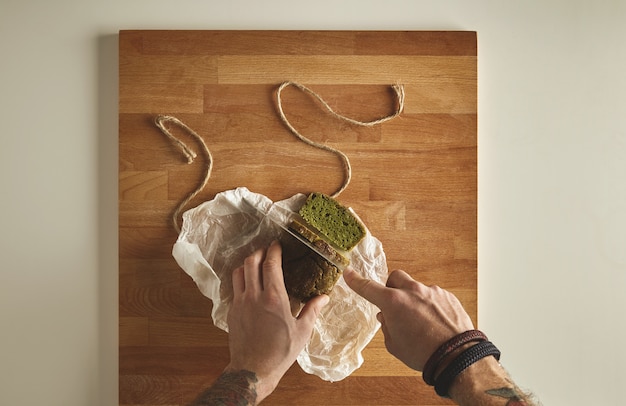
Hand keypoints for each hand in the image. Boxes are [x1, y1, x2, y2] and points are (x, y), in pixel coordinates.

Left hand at [226, 240, 329, 400]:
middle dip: (259, 252)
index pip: (271, 264)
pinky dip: (241, 278)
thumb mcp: (302, 331)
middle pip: (251, 262)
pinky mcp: (232, 311)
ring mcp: (240, 303)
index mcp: (274, 298)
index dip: (274, 250)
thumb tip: (324, 297)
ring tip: (256, 263)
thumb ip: (312, 310)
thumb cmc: (280, 352)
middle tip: (267, 250)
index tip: (278, 245)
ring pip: (239, 272)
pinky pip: (234, 287)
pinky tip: (249, 283)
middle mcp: (254, 296)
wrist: (253, 370)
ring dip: (247, 263)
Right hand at [343, 268, 473, 371]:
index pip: (368, 287)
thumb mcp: (395, 344)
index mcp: (393, 302)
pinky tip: (435, 323)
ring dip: (414, 299)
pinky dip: (430, 306)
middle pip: (395, 277)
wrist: (457, 356)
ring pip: (416, 288)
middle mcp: (412, 291)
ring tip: (421, 321)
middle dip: (392, 287)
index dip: (356, 280)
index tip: (349, 274)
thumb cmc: (423, 353)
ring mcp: (431, 291)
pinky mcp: (447, 296)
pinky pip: (433, 296)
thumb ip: (387, 326)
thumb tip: (386, 317)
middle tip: (394, 303)